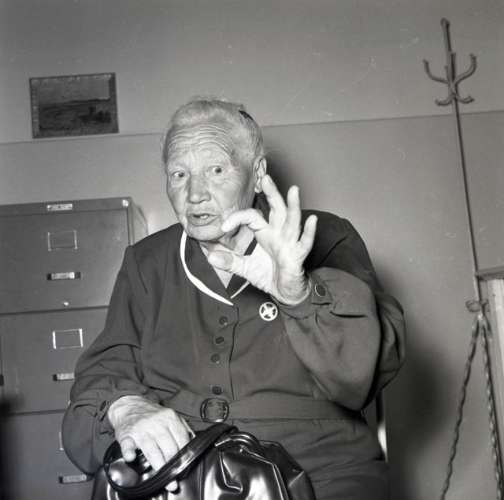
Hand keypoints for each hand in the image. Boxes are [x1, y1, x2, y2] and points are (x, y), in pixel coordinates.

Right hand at [107, 395, 192, 491]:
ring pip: (152, 451)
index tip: (185, 468)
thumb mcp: (171, 415)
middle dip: (173, 467)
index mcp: (170, 418)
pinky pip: (128, 445)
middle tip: (175, 480)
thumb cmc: (152, 414)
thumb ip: (183, 428)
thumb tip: (194, 442)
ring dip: (158, 467)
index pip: (181, 440)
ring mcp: (141, 429)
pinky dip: (129, 452)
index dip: (184, 457)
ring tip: (163, 481)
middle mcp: (157, 423)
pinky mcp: (126, 434)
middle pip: (169, 449)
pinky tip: (131, 458)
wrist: (130, 405)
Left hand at [207, 175, 316, 304]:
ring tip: (294, 190)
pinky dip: (308, 232)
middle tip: (266, 178)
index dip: (238, 218)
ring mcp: (290, 244)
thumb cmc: (269, 275)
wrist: (286, 293)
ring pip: (292, 221)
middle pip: (277, 209)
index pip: (252, 217)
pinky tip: (311, 220)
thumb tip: (210, 256)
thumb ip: (229, 261)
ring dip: (293, 206)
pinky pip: (303, 243)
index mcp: (266, 233)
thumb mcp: (245, 268)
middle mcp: (279, 234)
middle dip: (273, 193)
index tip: (223, 226)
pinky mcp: (297, 257)